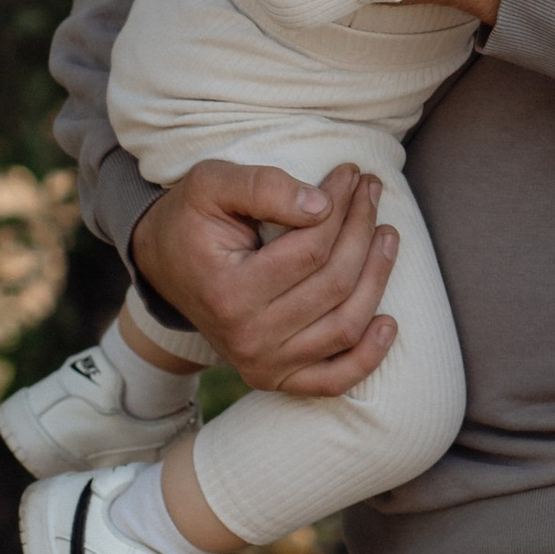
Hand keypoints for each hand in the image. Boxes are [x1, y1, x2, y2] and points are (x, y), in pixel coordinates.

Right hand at [129, 157, 398, 403]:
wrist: (164, 268)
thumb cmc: (191, 221)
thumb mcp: (211, 185)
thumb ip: (263, 187)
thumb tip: (322, 205)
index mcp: (228, 292)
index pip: (311, 249)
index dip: (341, 206)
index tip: (352, 173)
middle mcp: (246, 338)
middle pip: (334, 284)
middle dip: (362, 230)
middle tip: (371, 191)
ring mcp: (262, 365)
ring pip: (345, 326)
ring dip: (377, 278)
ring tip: (388, 234)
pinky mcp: (276, 378)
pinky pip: (334, 380)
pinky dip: (369, 357)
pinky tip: (390, 321)